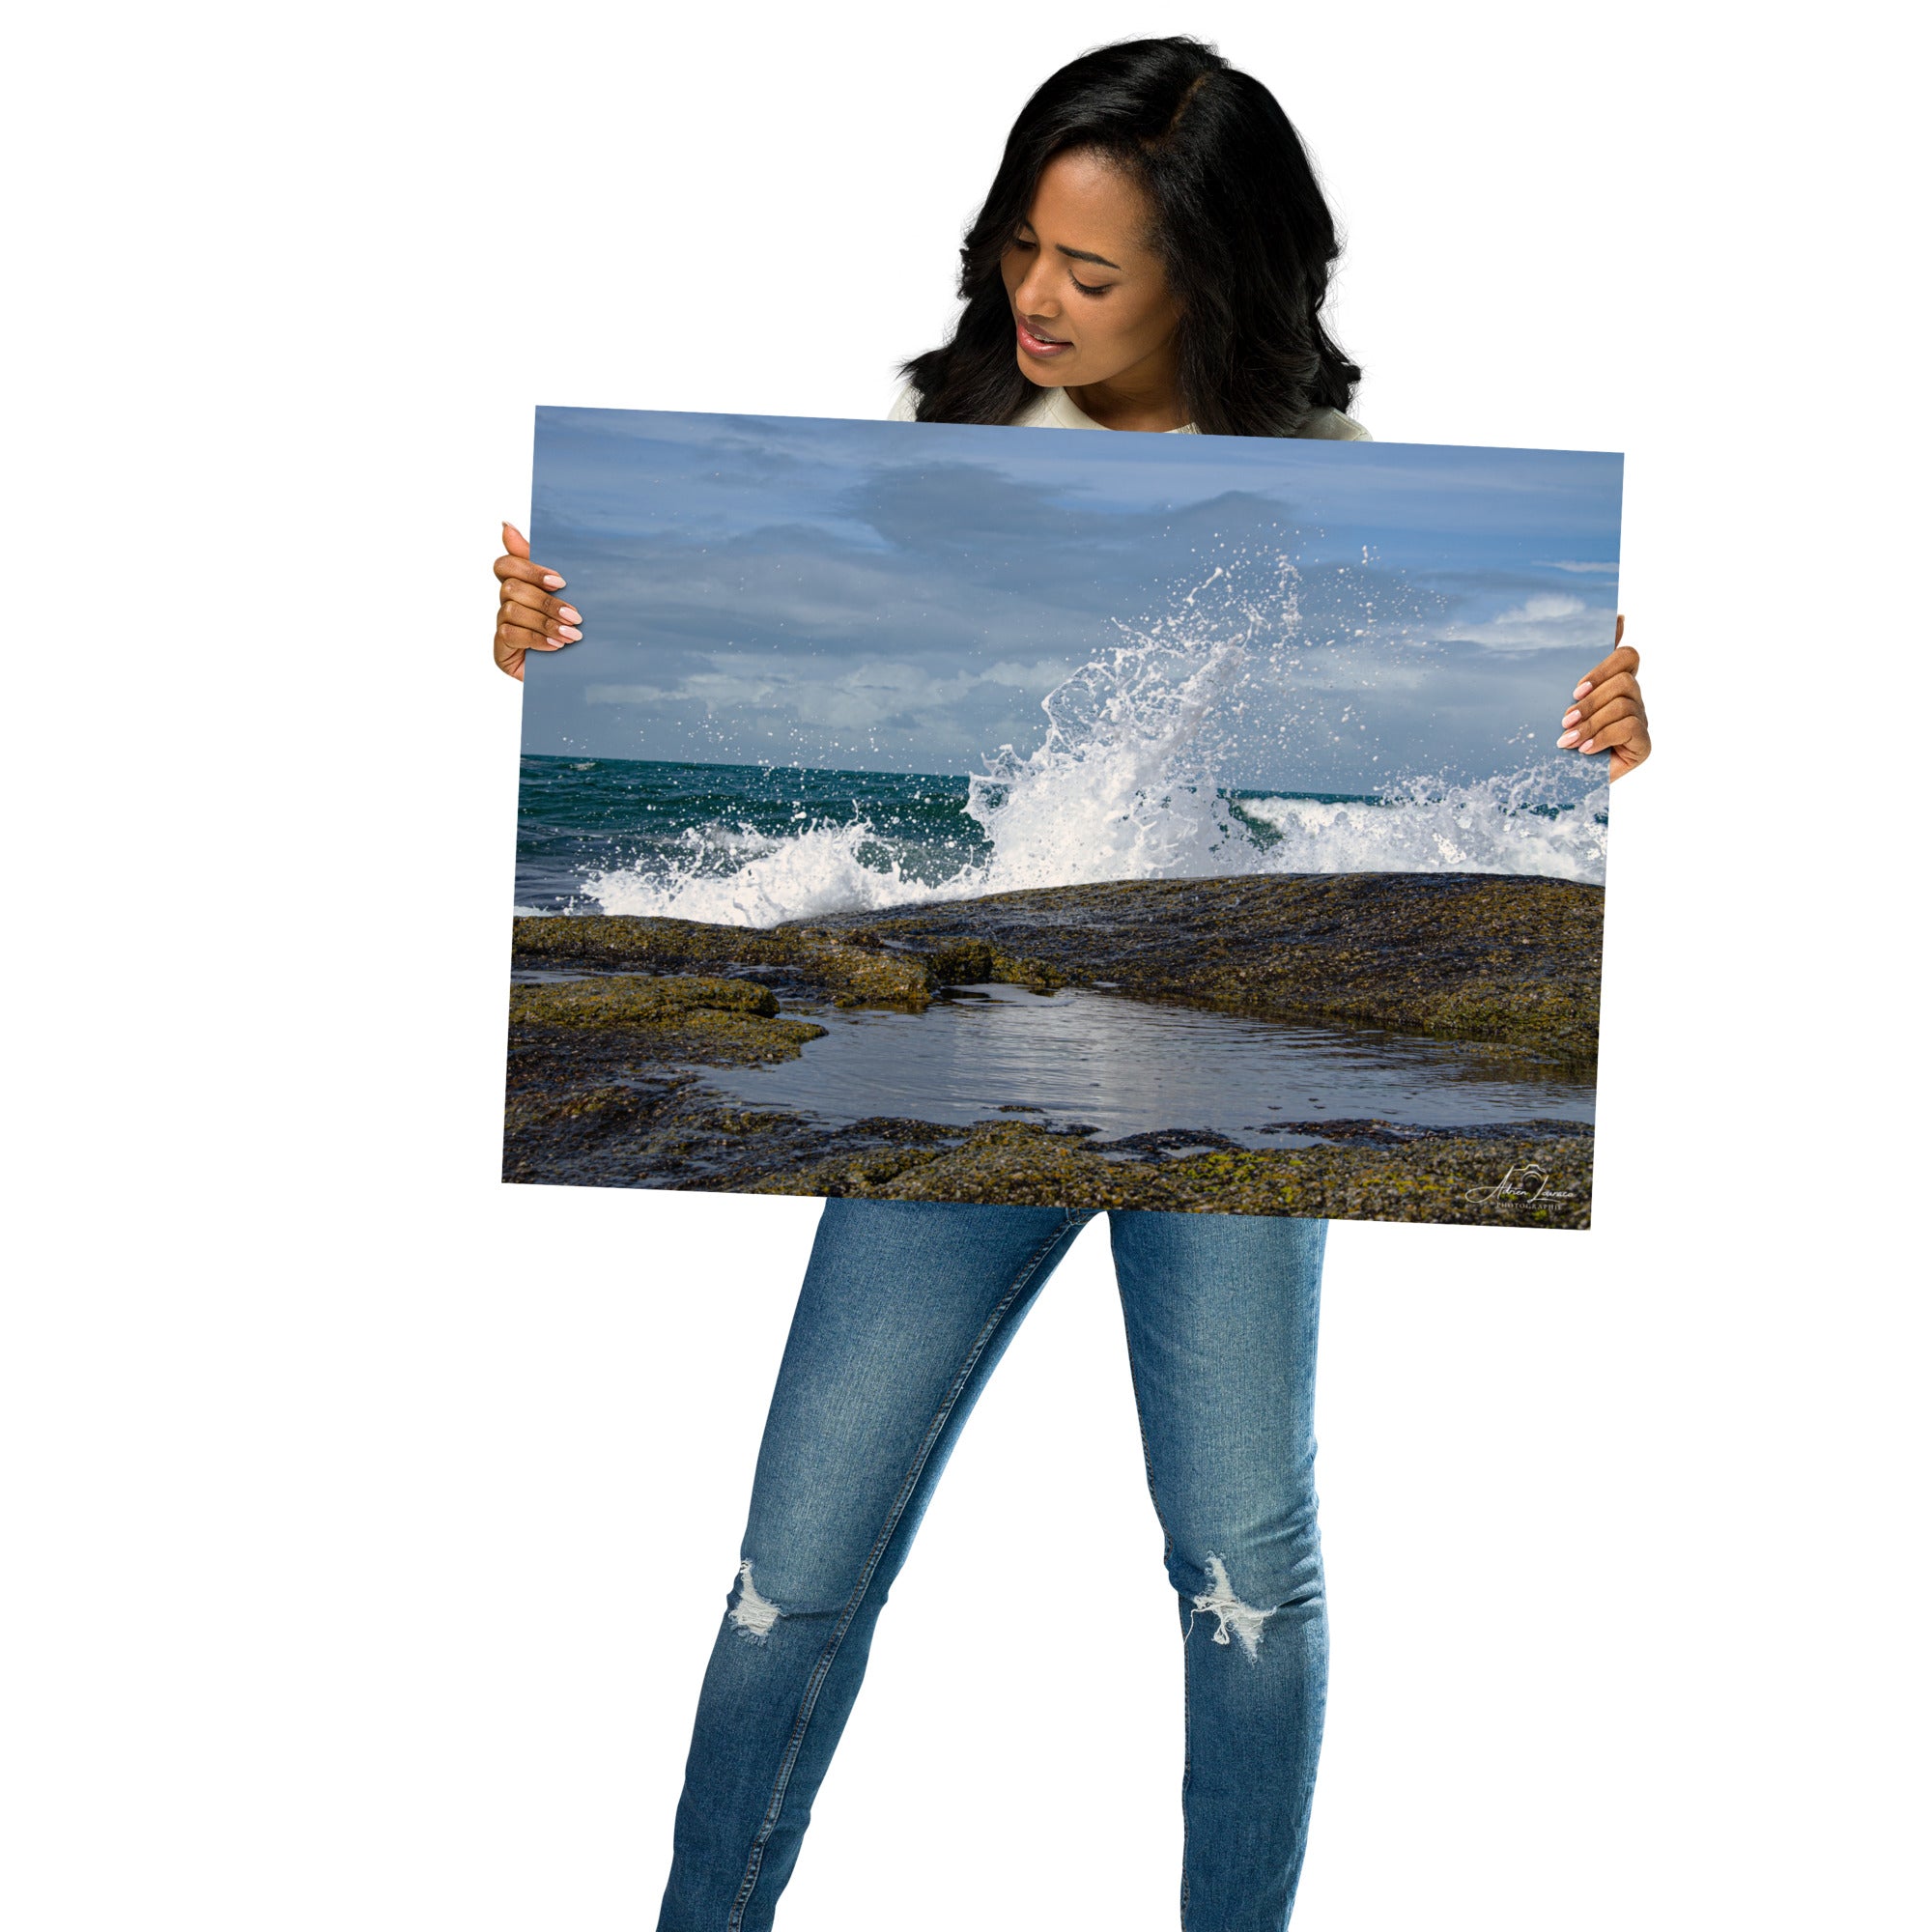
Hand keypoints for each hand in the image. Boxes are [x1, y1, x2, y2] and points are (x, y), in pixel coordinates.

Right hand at [493, 522, 580, 682]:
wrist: (581, 675)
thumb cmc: (574, 631)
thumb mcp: (568, 596)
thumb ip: (543, 565)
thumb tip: (505, 525)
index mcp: (522, 586)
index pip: (506, 564)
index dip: (529, 568)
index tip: (560, 581)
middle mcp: (507, 604)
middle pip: (511, 587)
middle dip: (546, 601)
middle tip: (576, 615)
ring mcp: (503, 626)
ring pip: (511, 610)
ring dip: (545, 622)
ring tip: (572, 636)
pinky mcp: (501, 650)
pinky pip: (509, 635)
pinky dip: (536, 638)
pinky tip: (556, 646)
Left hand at [1558, 616, 1649, 779]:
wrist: (1559, 780)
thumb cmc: (1559, 738)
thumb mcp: (1560, 703)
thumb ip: (1574, 671)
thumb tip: (1608, 623)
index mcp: (1614, 684)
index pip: (1626, 655)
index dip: (1605, 664)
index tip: (1576, 689)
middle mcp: (1632, 699)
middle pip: (1624, 679)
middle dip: (1591, 700)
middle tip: (1565, 719)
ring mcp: (1640, 720)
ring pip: (1624, 703)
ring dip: (1591, 722)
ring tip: (1567, 740)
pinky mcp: (1643, 744)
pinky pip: (1630, 727)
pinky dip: (1602, 737)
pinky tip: (1585, 750)